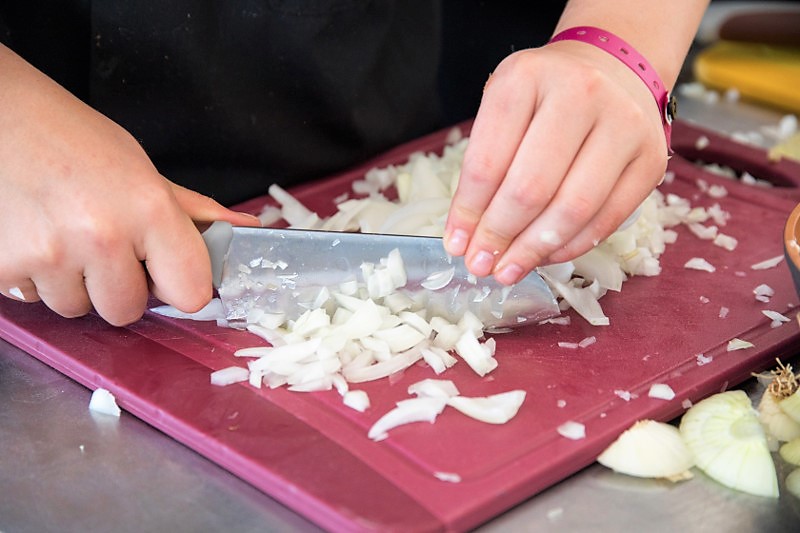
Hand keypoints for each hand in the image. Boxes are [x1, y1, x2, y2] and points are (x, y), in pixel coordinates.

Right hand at [0, 46, 258, 324]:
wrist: (0, 116)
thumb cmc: (75, 140)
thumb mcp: (142, 170)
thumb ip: (192, 213)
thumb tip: (249, 230)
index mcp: (149, 209)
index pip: (191, 294)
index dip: (179, 288)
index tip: (166, 274)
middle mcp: (102, 236)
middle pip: (128, 311)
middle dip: (119, 289)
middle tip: (103, 246)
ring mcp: (49, 255)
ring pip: (78, 309)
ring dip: (74, 285)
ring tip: (63, 236)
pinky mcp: (2, 266)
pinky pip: (33, 300)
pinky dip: (35, 278)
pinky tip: (34, 237)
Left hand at [444, 40, 668, 283]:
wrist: (613, 67)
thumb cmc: (545, 97)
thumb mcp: (504, 110)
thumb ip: (485, 166)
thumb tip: (467, 238)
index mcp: (527, 77)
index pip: (487, 161)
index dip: (467, 212)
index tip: (455, 244)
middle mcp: (580, 92)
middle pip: (531, 187)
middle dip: (499, 236)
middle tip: (481, 264)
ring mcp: (624, 124)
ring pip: (573, 208)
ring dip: (534, 250)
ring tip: (508, 269)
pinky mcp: (651, 158)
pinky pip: (608, 218)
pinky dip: (571, 246)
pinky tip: (545, 256)